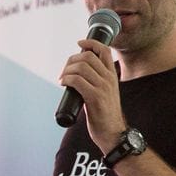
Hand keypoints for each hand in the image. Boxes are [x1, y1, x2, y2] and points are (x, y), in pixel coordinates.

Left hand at [58, 38, 126, 153]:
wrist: (113, 133)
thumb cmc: (105, 114)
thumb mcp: (106, 92)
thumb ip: (97, 81)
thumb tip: (79, 74)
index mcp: (112, 75)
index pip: (104, 50)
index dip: (90, 42)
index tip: (80, 43)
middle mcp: (109, 79)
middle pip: (88, 56)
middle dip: (72, 60)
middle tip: (65, 70)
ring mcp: (103, 87)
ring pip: (81, 67)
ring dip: (67, 70)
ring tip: (62, 79)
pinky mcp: (95, 98)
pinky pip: (77, 81)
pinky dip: (67, 79)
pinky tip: (63, 83)